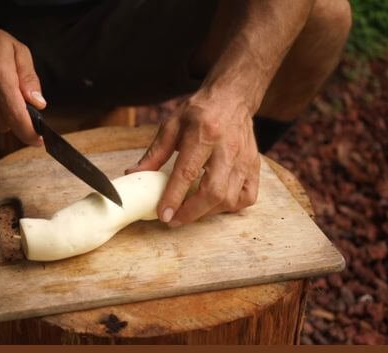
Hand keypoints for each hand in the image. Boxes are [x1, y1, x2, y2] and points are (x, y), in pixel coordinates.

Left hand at [126, 94, 260, 226]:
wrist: (232, 98)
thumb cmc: (199, 112)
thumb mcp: (171, 126)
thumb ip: (154, 153)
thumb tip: (134, 173)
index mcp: (203, 134)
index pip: (187, 172)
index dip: (174, 197)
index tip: (163, 214)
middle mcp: (227, 148)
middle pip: (213, 192)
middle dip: (192, 212)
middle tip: (174, 220)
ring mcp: (244, 159)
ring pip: (230, 199)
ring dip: (208, 212)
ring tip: (191, 211)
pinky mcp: (254, 166)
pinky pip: (247, 197)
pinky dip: (230, 207)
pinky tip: (215, 203)